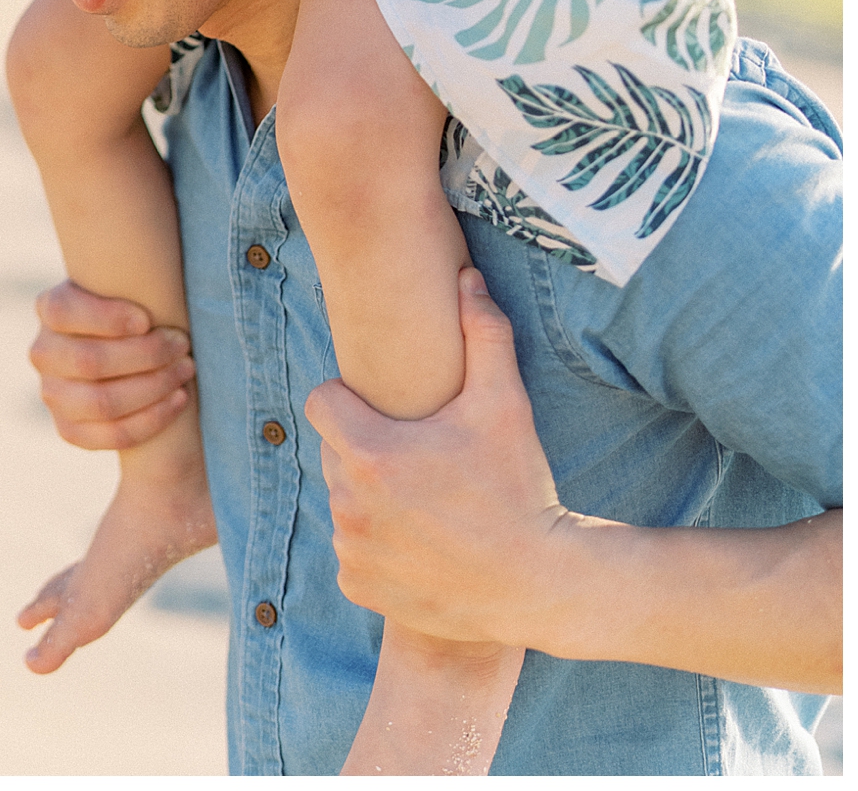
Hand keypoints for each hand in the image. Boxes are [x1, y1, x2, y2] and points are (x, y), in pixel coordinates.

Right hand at [30, 278, 196, 450]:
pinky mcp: (68, 428)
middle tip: (184, 345)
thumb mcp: (123, 281)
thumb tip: (156, 245)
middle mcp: (43, 352)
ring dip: (154, 388)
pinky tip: (178, 400)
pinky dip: (150, 420)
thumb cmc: (132, 303)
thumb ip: (130, 273)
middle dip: (146, 355)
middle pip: (90, 362)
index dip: (108, 318)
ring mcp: (52, 394)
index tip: (148, 319)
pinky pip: (110, 435)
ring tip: (187, 370)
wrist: (123, 345)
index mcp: (50, 308)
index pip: (66, 313)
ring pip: (103, 402)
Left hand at [305, 268, 574, 650]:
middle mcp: (348, 505)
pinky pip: (351, 551)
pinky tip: (422, 542)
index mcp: (369, 454)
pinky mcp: (360, 587)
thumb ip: (483, 332)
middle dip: (364, 448)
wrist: (541, 583)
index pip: (322, 403)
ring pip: (342, 502)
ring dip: (370, 498)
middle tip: (418, 457)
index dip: (351, 400)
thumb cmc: (521, 487)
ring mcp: (351, 551)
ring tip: (426, 501)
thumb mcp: (506, 403)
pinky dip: (376, 546)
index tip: (387, 412)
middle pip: (333, 453)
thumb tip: (468, 275)